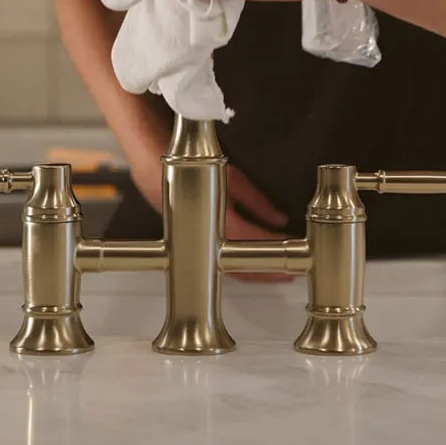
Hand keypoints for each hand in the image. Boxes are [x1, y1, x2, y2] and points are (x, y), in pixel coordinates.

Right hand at [129, 158, 296, 281]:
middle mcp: (206, 240)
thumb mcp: (232, 178)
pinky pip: (217, 261)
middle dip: (267, 273)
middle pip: (242, 266)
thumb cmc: (190, 168)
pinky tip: (246, 264)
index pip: (255, 240)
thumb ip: (257, 202)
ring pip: (229, 268)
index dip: (275, 246)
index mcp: (218, 222)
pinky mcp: (192, 243)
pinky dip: (235, 266)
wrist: (152, 168)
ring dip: (252, 273)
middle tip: (288, 276)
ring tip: (273, 274)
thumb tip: (279, 219)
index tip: (293, 248)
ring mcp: (196, 245)